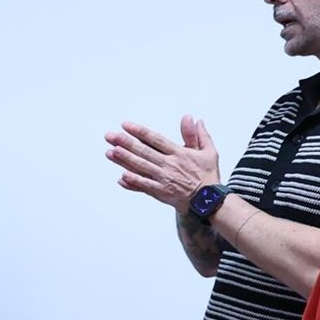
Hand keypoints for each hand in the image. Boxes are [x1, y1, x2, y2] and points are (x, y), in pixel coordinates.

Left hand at [105, 116, 220, 210]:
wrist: (209, 200)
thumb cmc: (207, 175)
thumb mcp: (208, 152)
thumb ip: (198, 135)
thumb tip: (194, 119)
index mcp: (179, 153)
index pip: (155, 139)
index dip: (139, 131)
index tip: (125, 125)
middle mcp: (170, 165)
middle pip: (144, 151)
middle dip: (125, 142)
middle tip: (110, 136)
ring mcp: (164, 179)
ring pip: (141, 167)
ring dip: (125, 159)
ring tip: (110, 152)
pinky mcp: (161, 192)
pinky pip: (145, 186)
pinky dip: (133, 182)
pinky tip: (121, 177)